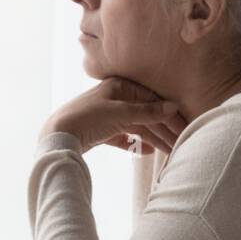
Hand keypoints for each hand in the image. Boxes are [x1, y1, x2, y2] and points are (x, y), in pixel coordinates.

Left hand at [40, 77, 186, 155]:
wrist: (56, 137)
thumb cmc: (87, 118)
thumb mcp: (121, 113)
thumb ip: (149, 112)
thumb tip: (174, 107)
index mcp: (120, 86)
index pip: (152, 101)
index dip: (169, 116)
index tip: (184, 129)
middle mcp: (115, 98)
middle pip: (146, 115)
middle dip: (163, 130)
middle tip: (180, 144)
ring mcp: (107, 115)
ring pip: (137, 127)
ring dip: (153, 139)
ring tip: (169, 152)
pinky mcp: (101, 131)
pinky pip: (123, 136)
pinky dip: (134, 144)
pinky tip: (146, 152)